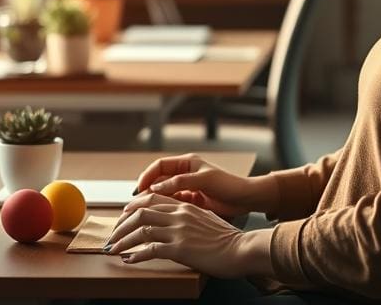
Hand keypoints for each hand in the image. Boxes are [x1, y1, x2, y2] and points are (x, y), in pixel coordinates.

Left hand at [106, 191, 272, 277]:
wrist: (241, 248)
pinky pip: (149, 250)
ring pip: (141, 230)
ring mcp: (178, 231)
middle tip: (114, 234)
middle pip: (140, 212)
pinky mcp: (179, 249)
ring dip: (123, 240)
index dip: (133, 207)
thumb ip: (188, 216)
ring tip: (114, 248)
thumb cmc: (227, 238)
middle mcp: (178, 214)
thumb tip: (175, 222)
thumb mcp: (206, 218)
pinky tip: (128, 260)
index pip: (150, 199)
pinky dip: (135, 255)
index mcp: (184, 205)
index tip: (123, 216)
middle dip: (122, 224)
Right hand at [134, 153, 275, 217]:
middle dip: (146, 190)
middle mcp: (185, 173)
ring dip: (153, 202)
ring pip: (164, 194)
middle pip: (159, 180)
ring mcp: (188, 188)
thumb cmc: (228, 185)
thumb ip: (180, 182)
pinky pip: (172, 204)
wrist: (246, 200)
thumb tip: (156, 187)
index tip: (138, 188)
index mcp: (187, 162)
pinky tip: (157, 218)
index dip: (147, 176)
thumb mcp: (204, 180)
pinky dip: (164, 209)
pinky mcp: (191, 202)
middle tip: (135, 204)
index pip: (159, 166)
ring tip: (142, 213)